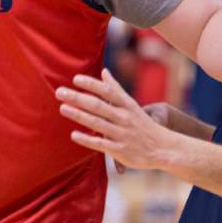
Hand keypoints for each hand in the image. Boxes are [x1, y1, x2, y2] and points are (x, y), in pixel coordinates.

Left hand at [56, 69, 176, 171]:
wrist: (162, 148)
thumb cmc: (143, 124)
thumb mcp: (132, 104)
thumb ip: (116, 89)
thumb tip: (104, 71)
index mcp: (126, 105)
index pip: (107, 91)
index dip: (91, 84)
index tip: (75, 79)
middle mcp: (124, 118)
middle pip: (98, 106)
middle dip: (78, 98)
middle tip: (59, 92)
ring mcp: (122, 134)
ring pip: (97, 123)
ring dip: (79, 115)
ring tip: (62, 109)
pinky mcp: (120, 151)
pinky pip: (101, 144)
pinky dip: (87, 140)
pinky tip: (74, 135)